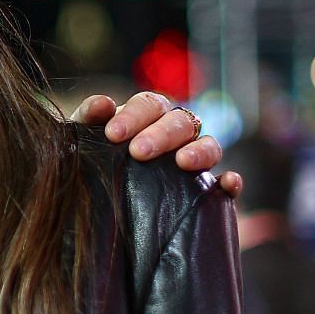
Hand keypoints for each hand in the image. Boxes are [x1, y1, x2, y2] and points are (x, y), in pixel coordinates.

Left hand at [69, 92, 242, 197]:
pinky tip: (228, 184)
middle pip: (180, 121)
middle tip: (138, 152)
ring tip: (183, 163)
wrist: (97, 209)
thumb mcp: (83, 141)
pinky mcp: (208, 191)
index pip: (149, 104)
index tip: (113, 135)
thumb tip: (102, 104)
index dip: (134, 116)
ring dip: (200, 151)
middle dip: (161, 133)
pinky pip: (227, 183)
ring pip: (209, 145)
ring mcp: (195, 160)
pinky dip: (231, 181)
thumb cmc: (91, 163)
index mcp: (146, 116)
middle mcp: (174, 133)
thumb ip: (87, 120)